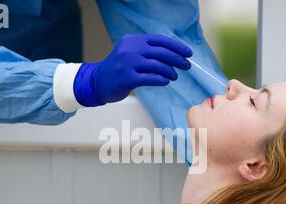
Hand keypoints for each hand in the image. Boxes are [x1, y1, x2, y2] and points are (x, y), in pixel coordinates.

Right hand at [73, 33, 192, 105]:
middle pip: (161, 52)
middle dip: (178, 59)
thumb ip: (147, 51)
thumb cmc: (118, 69)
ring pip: (157, 66)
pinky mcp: (127, 78)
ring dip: (170, 72)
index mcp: (133, 40)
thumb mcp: (130, 53)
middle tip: (186, 66)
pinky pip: (150, 78)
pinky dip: (161, 80)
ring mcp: (128, 64)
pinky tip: (165, 81)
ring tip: (174, 76)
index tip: (188, 53)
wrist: (97, 82)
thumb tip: (173, 55)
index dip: (177, 47)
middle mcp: (130, 50)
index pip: (160, 40)